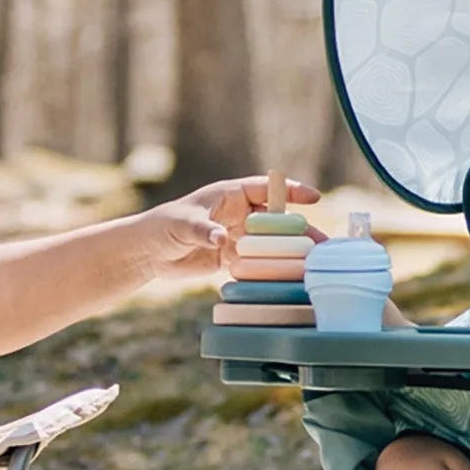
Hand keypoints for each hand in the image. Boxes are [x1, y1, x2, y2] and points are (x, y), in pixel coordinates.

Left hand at [138, 169, 324, 275]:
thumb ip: (204, 230)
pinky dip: (270, 271)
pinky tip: (288, 280)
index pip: (267, 189)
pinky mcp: (233, 259)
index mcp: (231, 195)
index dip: (291, 191)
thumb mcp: (182, 224)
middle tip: (322, 243)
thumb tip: (221, 237)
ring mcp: (238, 238)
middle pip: (276, 220)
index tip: (312, 198)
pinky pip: (256, 264)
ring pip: (270, 244)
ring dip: (289, 254)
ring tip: (312, 265)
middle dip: (299, 231)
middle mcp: (239, 215)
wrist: (148, 253)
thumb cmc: (163, 226)